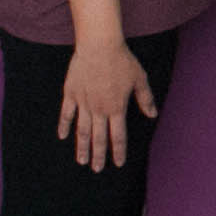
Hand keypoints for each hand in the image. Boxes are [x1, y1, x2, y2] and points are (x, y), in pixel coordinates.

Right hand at [57, 37, 157, 172]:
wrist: (99, 46)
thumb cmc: (122, 61)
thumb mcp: (140, 80)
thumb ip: (146, 99)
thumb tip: (153, 115)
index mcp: (117, 108)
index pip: (118, 136)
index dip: (118, 151)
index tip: (118, 163)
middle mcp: (99, 109)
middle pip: (99, 138)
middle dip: (99, 155)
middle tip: (97, 169)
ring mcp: (83, 102)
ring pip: (82, 130)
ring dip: (82, 147)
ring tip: (81, 161)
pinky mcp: (71, 93)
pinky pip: (66, 113)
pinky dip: (64, 126)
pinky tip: (63, 137)